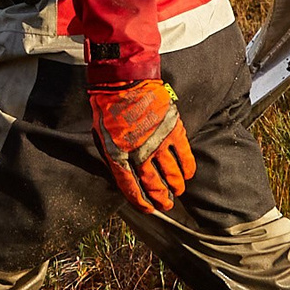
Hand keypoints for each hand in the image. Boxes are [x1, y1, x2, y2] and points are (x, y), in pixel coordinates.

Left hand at [88, 79, 194, 213]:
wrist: (124, 80)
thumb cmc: (109, 106)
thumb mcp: (101, 135)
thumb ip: (114, 155)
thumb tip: (125, 172)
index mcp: (118, 155)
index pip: (130, 186)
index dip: (139, 201)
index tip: (147, 209)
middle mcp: (139, 153)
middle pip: (153, 183)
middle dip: (160, 198)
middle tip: (166, 205)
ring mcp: (158, 142)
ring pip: (171, 173)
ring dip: (175, 185)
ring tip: (177, 192)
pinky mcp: (172, 130)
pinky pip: (184, 155)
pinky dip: (187, 167)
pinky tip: (188, 174)